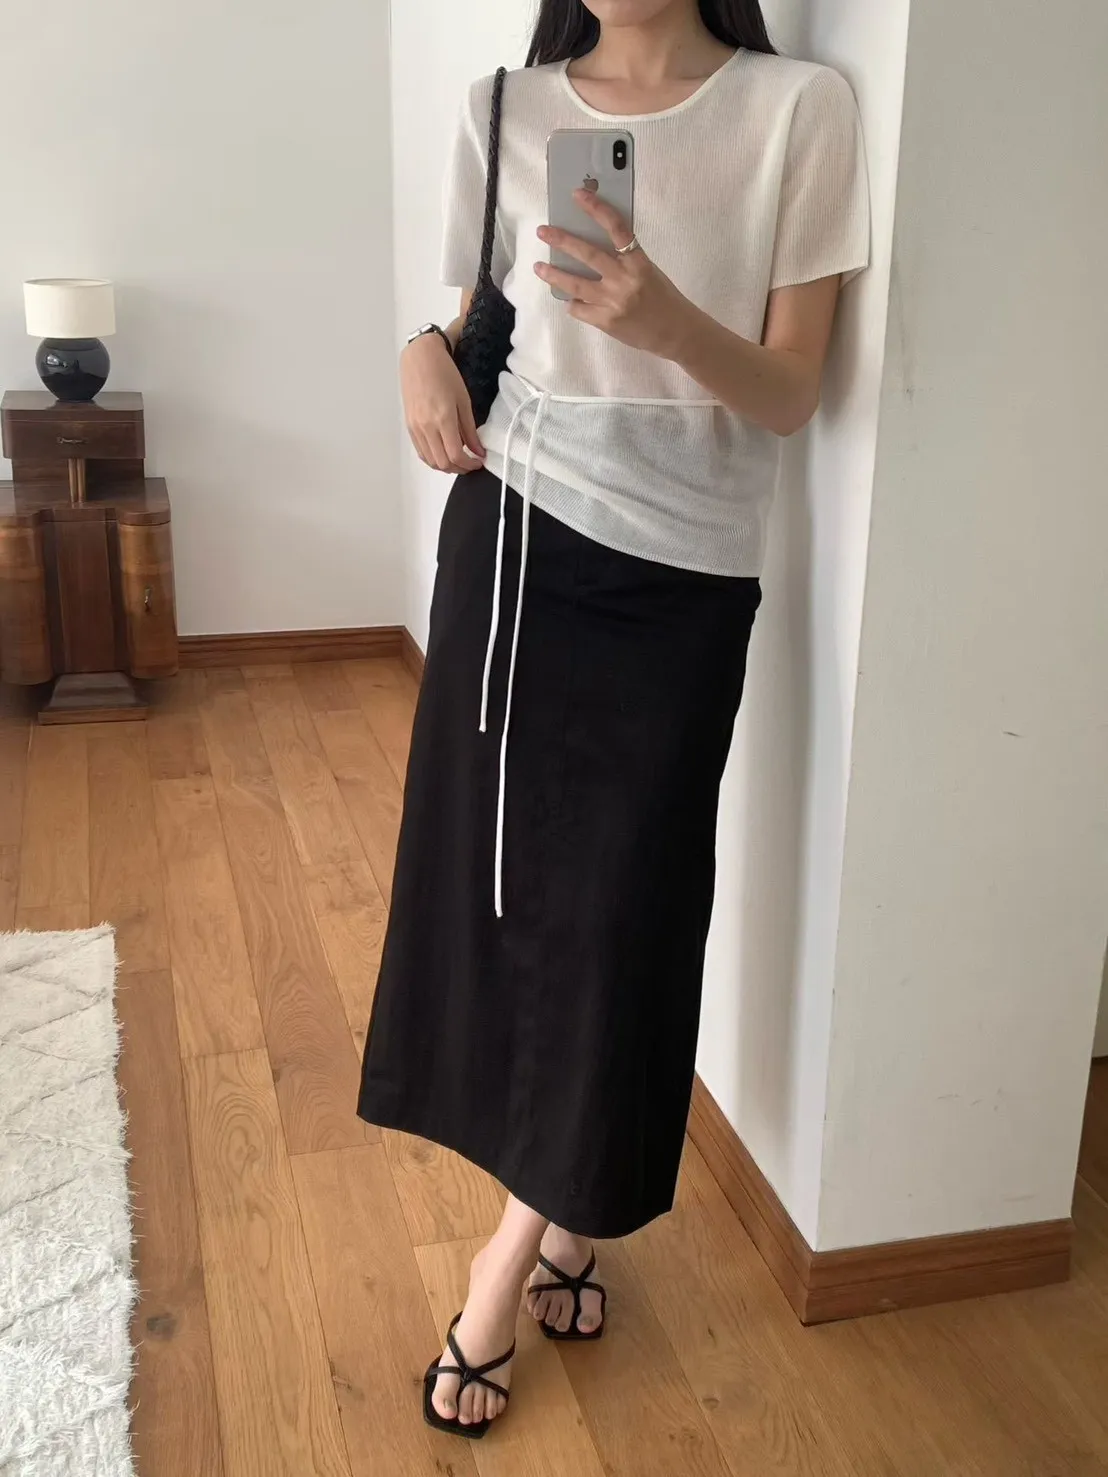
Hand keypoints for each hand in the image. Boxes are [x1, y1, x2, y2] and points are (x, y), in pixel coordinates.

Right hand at [400, 333, 485, 474]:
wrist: (420, 359)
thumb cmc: (445, 374)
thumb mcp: (464, 401)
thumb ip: (470, 430)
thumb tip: (479, 451)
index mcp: (442, 419)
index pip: (455, 455)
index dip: (469, 464)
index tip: (479, 462)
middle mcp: (426, 427)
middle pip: (442, 463)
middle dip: (459, 468)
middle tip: (471, 463)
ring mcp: (415, 428)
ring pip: (430, 461)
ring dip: (446, 466)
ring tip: (459, 459)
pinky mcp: (409, 426)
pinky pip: (421, 452)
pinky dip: (433, 458)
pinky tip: (444, 452)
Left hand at [534, 191, 692, 358]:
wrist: (676, 333)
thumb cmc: (663, 299)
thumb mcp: (648, 271)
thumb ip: (624, 260)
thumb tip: (591, 248)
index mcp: (638, 262)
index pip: (616, 228)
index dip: (596, 209)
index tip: (579, 195)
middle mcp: (624, 280)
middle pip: (588, 255)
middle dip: (562, 241)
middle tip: (543, 231)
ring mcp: (613, 303)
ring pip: (575, 285)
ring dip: (554, 275)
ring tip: (539, 267)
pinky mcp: (606, 322)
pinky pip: (580, 309)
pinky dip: (573, 303)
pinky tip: (569, 300)